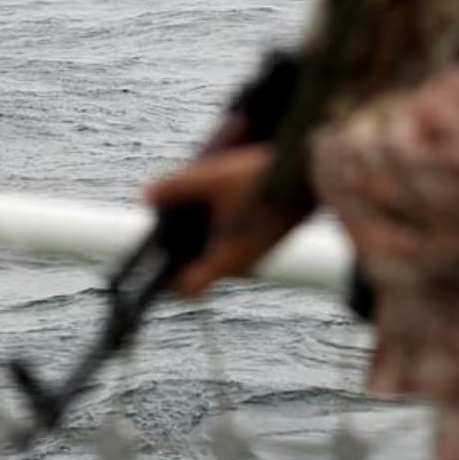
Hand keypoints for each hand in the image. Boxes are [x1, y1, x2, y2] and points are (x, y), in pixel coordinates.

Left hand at [144, 144, 302, 295]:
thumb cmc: (265, 178)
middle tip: (163, 216)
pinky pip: (228, 238)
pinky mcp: (260, 238)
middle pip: (196, 264)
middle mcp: (240, 263)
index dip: (163, 281)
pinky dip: (216, 222)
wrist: (312, 171)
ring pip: (213, 248)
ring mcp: (252, 252)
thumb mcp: (212, 177)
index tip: (148, 263)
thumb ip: (176, 188)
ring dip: (198, 228)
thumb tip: (146, 197)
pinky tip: (213, 193)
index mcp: (227, 258)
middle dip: (177, 242)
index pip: (186, 288)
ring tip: (189, 198)